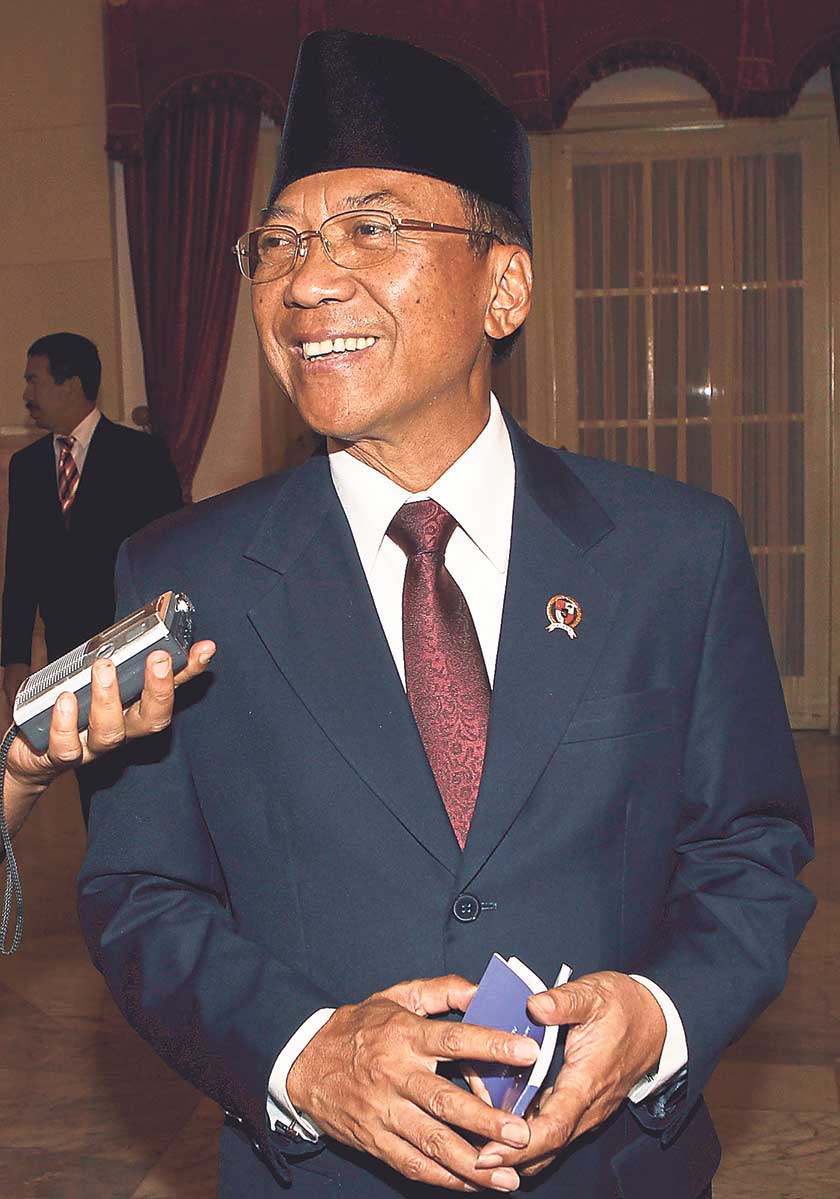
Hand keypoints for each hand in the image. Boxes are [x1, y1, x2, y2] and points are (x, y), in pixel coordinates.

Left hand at [1, 642, 214, 837]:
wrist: (31, 750)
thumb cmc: (69, 706)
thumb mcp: (91, 676)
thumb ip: (110, 656)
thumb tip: (128, 625)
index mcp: (135, 706)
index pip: (173, 687)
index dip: (191, 670)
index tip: (205, 648)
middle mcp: (122, 729)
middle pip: (152, 719)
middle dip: (160, 689)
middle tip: (158, 658)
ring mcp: (94, 745)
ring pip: (112, 733)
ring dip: (109, 699)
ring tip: (103, 668)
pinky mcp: (62, 756)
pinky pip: (68, 748)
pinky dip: (67, 724)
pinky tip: (65, 701)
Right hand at [287, 974, 538, 1192]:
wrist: (305, 1063)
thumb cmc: (360, 1027)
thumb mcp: (398, 996)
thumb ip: (443, 990)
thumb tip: (483, 991)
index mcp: (404, 1034)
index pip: (453, 1039)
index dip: (491, 1046)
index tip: (528, 1053)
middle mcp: (395, 1074)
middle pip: (445, 1101)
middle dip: (486, 1120)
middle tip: (522, 1133)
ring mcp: (383, 1111)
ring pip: (431, 1141)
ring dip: (472, 1162)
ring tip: (508, 1176)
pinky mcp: (374, 1140)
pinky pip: (412, 1164)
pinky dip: (444, 1178)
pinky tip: (472, 1185)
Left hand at [474, 971, 665, 1178]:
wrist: (657, 1021)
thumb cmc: (625, 1007)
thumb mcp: (593, 994)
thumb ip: (562, 1001)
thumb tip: (533, 1005)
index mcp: (586, 1081)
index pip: (552, 1127)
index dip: (518, 1145)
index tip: (488, 1152)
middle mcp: (588, 1106)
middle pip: (546, 1146)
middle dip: (509, 1155)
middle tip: (472, 1156)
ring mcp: (587, 1111)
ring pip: (550, 1144)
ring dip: (518, 1148)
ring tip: (479, 1138)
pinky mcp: (584, 1107)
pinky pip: (555, 1130)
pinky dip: (530, 1134)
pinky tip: (503, 1120)